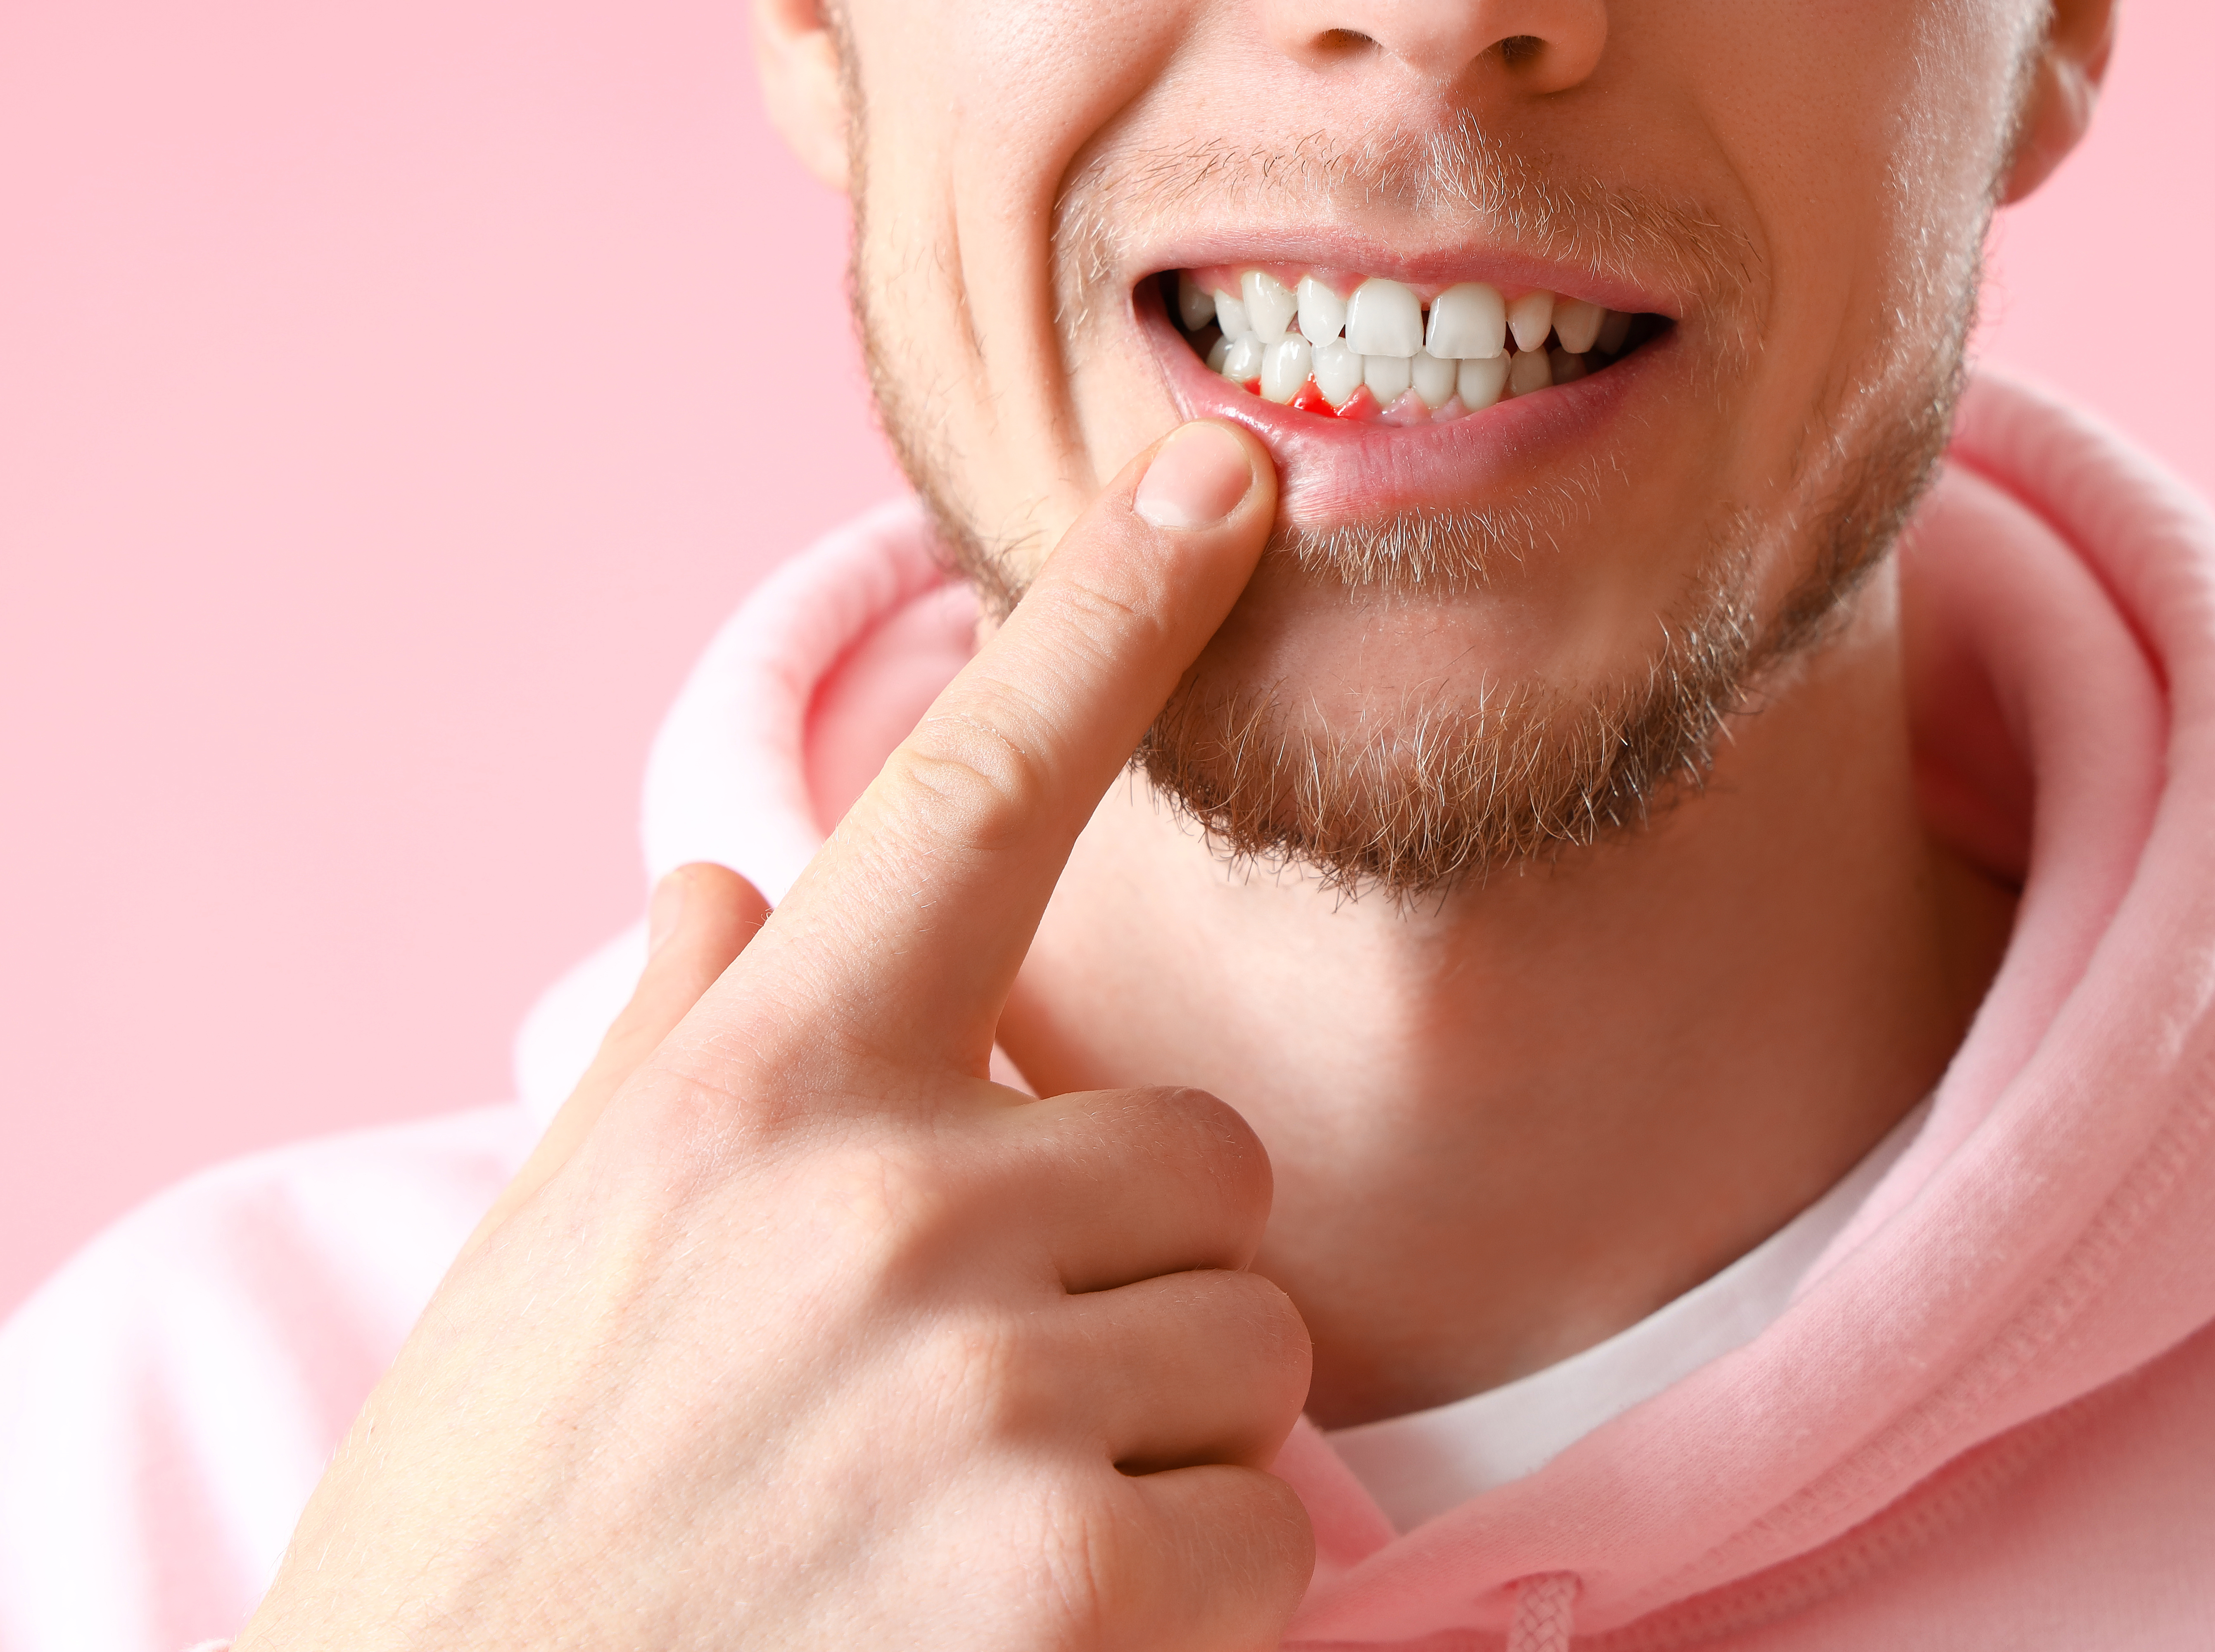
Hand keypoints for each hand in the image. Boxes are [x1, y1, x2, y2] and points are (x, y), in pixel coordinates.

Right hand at [235, 421, 1311, 1651]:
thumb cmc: (508, 1521)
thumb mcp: (552, 1251)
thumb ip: (669, 1052)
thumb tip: (731, 889)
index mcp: (760, 1095)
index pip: (968, 794)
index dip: (1110, 615)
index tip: (1220, 481)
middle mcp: (891, 1203)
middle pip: (1200, 1159)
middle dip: (1137, 1269)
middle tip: (987, 1390)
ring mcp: (990, 1394)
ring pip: (1248, 1352)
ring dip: (1160, 1439)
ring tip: (981, 1525)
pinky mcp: (1074, 1586)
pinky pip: (1268, 1536)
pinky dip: (1190, 1597)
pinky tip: (1032, 1636)